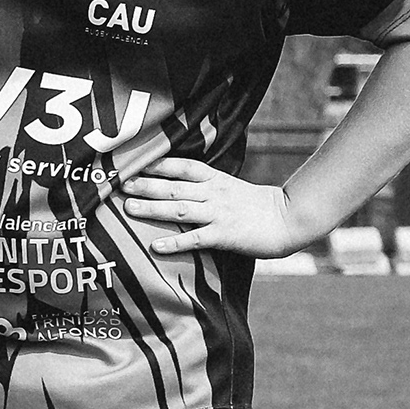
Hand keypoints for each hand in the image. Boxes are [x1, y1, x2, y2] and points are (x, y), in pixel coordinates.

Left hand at [125, 157, 311, 257]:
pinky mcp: (225, 235)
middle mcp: (214, 194)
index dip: (158, 164)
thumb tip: (178, 186)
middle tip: (119, 185)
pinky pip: (195, 238)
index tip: (134, 162)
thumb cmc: (257, 206)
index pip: (183, 167)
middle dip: (145, 185)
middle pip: (174, 187)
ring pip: (179, 209)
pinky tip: (155, 246)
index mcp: (216, 180)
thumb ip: (206, 186)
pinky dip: (174, 242)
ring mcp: (219, 214)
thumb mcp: (231, 187)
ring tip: (128, 209)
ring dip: (152, 209)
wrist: (290, 218)